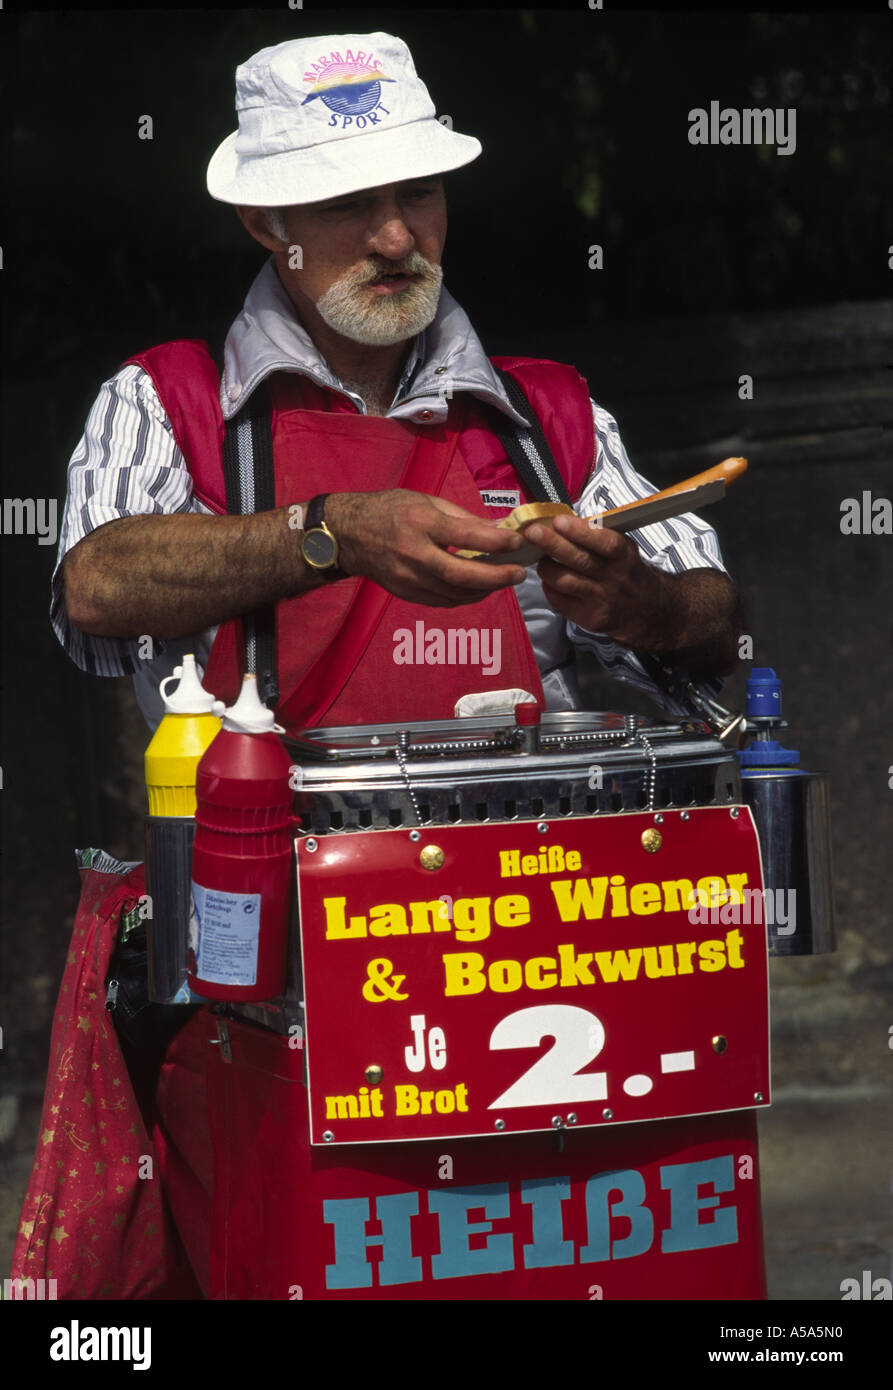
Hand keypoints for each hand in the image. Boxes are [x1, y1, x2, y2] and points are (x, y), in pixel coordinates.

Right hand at [324, 491, 528, 607]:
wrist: (349, 536)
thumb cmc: (391, 510)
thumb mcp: (426, 501)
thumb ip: (463, 517)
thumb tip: (500, 527)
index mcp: (420, 522)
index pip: (464, 535)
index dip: (494, 541)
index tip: (517, 541)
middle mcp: (414, 553)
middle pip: (461, 574)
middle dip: (496, 577)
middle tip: (519, 574)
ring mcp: (408, 578)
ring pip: (455, 593)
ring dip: (485, 589)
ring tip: (505, 581)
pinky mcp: (406, 593)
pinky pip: (444, 601)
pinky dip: (466, 597)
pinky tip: (480, 588)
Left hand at [525, 512, 666, 646]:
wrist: (643, 608)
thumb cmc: (625, 570)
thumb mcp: (623, 548)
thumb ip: (598, 535)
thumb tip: (562, 520)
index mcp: (624, 556)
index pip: (604, 542)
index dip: (580, 531)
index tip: (559, 521)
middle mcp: (614, 579)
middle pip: (580, 561)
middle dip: (553, 544)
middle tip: (532, 532)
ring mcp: (601, 600)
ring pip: (565, 581)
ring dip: (546, 567)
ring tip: (539, 558)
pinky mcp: (589, 618)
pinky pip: (560, 600)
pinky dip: (549, 586)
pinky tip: (548, 578)